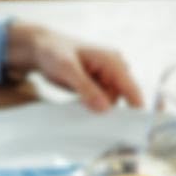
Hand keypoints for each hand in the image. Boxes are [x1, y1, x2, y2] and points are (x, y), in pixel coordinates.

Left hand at [5, 22, 140, 110]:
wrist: (41, 48)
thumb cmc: (54, 51)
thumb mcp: (68, 69)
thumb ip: (87, 88)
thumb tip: (105, 108)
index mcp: (113, 60)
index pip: (131, 87)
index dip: (135, 107)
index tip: (133, 127)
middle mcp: (114, 68)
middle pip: (120, 98)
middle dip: (106, 107)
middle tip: (85, 106)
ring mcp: (106, 77)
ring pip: (110, 102)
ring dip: (96, 106)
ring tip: (78, 98)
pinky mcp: (98, 84)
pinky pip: (101, 101)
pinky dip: (92, 105)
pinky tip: (79, 100)